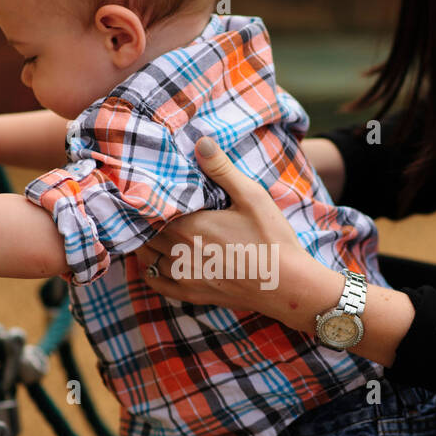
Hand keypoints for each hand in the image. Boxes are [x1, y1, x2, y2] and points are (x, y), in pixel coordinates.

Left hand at [136, 136, 317, 321]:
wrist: (289, 286)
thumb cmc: (272, 239)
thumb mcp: (251, 196)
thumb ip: (222, 169)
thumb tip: (201, 141)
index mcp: (190, 226)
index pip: (153, 209)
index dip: (152, 199)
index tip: (154, 190)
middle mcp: (179, 252)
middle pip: (148, 231)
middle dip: (149, 219)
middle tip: (154, 208)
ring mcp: (183, 276)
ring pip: (147, 256)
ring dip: (148, 242)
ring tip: (154, 229)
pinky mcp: (192, 294)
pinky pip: (155, 282)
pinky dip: (150, 269)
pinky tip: (157, 259)